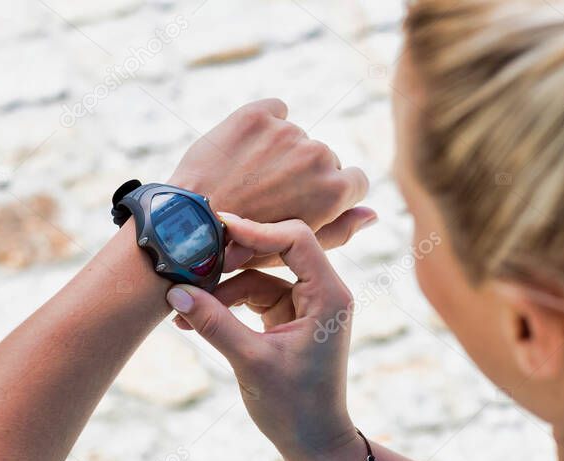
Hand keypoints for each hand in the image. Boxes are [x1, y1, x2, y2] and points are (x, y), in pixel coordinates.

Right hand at [166, 213, 365, 460]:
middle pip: (277, 250)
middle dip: (233, 257)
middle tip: (192, 262)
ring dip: (222, 288)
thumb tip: (174, 291)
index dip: (255, 230)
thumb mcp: (250, 362)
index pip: (295, 239)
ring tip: (183, 305)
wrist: (314, 445)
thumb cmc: (295, 408)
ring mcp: (305, 305)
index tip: (216, 228)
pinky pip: (254, 297)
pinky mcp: (288, 319)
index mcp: (329, 295)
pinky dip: (226, 304)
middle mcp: (322, 292)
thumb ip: (215, 324)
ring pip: (258, 276)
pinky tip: (194, 318)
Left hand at [168, 99, 374, 269]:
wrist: (190, 225)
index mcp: (334, 190)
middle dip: (302, 173)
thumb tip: (374, 213)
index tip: (306, 201)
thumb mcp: (298, 245)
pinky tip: (242, 152)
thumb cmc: (245, 246)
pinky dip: (263, 126)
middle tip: (267, 195)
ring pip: (296, 137)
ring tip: (247, 178)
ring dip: (279, 152)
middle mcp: (318, 156)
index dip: (331, 193)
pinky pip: (274, 111)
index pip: (356, 180)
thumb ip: (342, 229)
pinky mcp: (258, 115)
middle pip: (324, 158)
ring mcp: (288, 133)